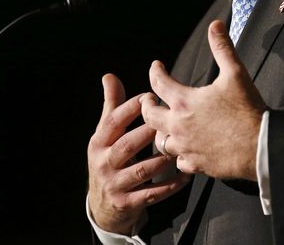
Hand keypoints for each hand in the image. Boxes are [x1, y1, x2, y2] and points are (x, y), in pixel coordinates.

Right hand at [87, 73, 190, 233]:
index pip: (112, 122)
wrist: (103, 207)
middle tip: (170, 120)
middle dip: (149, 132)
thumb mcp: (105, 136)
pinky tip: (185, 175)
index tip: (149, 96)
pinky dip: (170, 185)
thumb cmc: (110, 160)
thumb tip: (109, 75)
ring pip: (142, 170)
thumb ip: (112, 107)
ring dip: (163, 159)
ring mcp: (114, 185)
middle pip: (127, 145)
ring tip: (182, 147)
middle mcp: (103, 164)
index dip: (130, 108)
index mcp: (98, 143)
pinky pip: (152, 194)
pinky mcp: (127, 204)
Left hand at [143, 20, 267, 179]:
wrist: (259, 145)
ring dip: (160, 132)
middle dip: (146, 105)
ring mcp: (186, 147)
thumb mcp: (236, 73)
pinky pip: (178, 161)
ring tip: (164, 126)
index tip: (156, 66)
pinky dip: (178, 155)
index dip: (155, 71)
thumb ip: (222, 48)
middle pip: (149, 115)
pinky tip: (183, 151)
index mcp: (184, 101)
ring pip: (160, 142)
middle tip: (148, 99)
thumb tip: (215, 25)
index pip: (158, 82)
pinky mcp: (196, 164)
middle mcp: (179, 125)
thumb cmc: (247, 108)